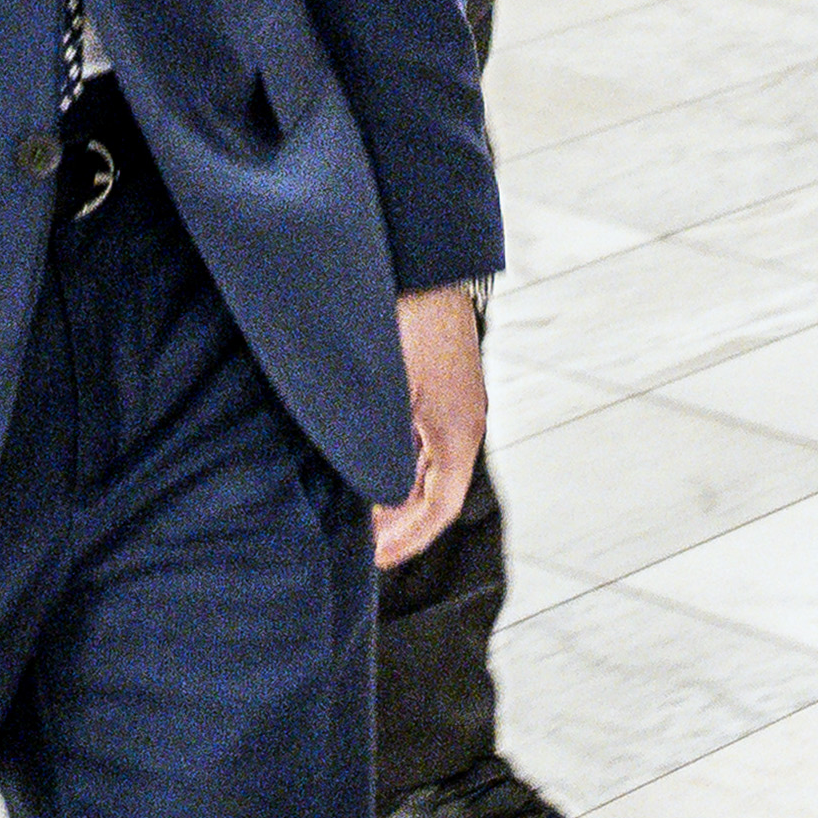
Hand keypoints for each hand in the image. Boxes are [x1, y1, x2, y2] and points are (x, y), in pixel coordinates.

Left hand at [380, 285, 484, 568]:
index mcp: (459, 428)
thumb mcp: (387, 397)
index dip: (408, 540)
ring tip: (355, 508)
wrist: (416, 258)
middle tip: (359, 544)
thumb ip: (384, 453)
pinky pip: (419, 437)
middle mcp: (462, 416)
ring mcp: (450, 396)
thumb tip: (377, 500)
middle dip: (399, 522)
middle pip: (436, 488)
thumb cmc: (401, 320)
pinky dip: (395, 460)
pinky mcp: (433, 377)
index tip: (373, 559)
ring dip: (396, 491)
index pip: (442, 506)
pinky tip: (361, 458)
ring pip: (427, 463)